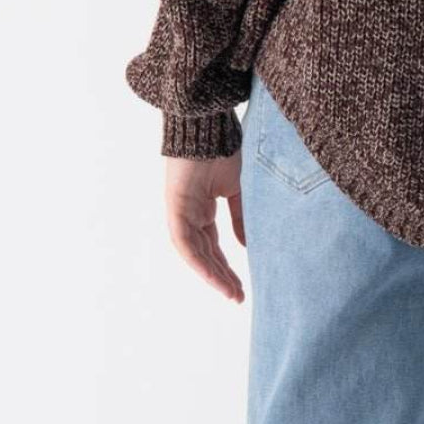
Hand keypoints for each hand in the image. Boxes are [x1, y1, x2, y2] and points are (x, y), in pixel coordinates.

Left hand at [164, 151, 246, 301]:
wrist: (209, 128)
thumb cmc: (224, 150)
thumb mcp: (239, 189)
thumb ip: (242, 218)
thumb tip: (248, 246)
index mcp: (203, 208)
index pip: (213, 246)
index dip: (226, 267)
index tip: (242, 287)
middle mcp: (190, 214)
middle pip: (205, 254)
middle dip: (221, 276)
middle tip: (238, 296)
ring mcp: (181, 213)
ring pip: (195, 254)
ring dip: (212, 275)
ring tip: (231, 292)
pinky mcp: (175, 209)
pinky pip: (186, 244)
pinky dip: (200, 262)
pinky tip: (214, 276)